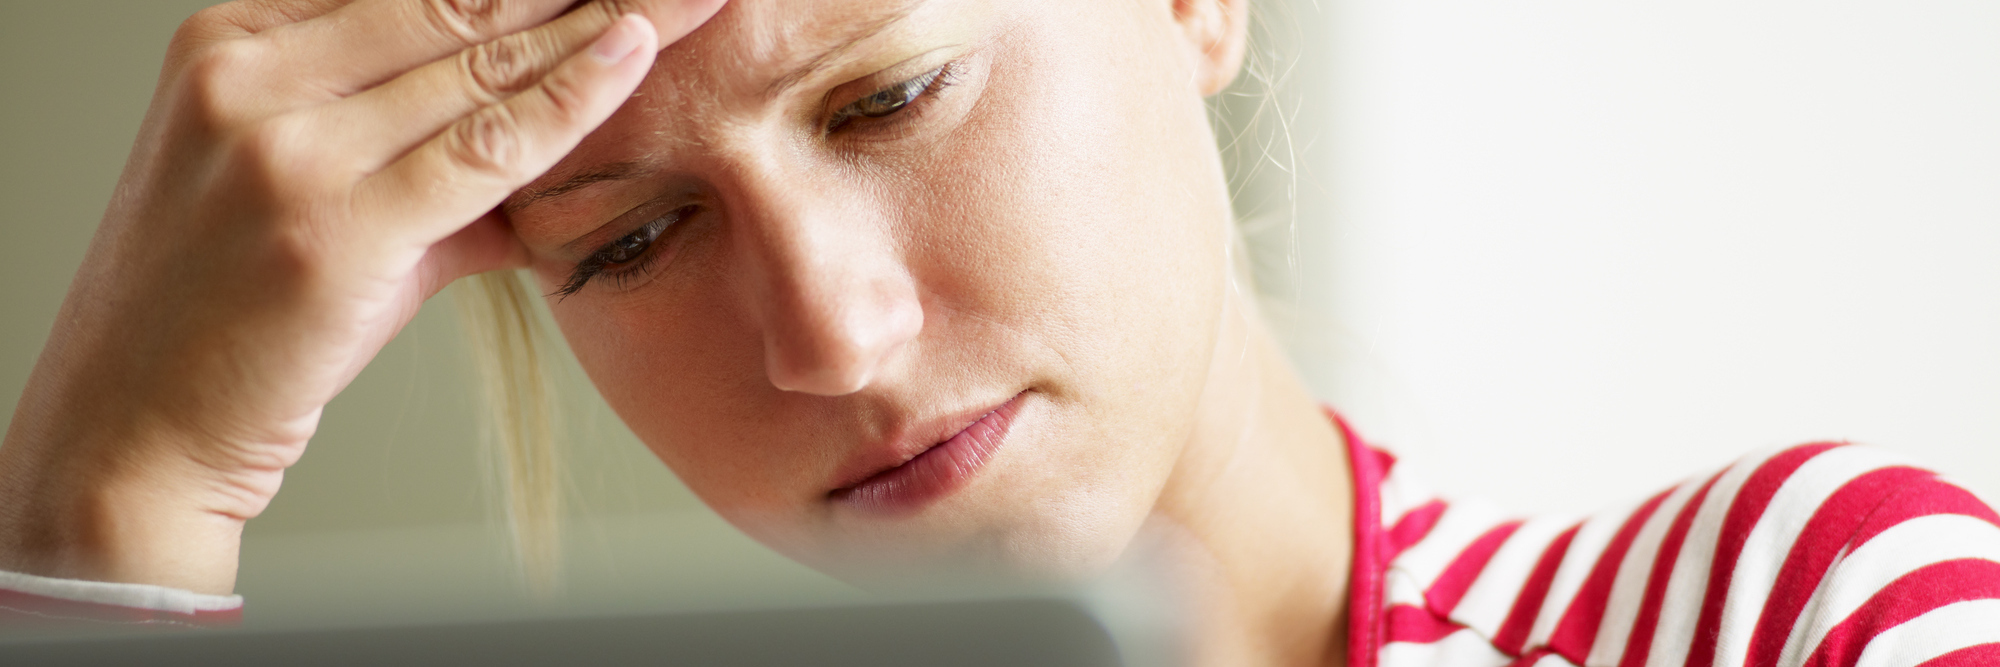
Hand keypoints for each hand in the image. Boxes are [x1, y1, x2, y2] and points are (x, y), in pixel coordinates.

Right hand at [0, 0, 722, 594]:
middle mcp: (252, 74)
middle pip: (456, 2)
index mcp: (233, 40)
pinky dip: (572, 100)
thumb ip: (420, 148)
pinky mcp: (336, 224)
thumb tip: (552, 131)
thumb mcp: (312, 190)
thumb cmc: (232, 314)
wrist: (136, 425)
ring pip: (482, 65)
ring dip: (600, 26)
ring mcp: (288, 145)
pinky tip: (636, 54)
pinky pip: (488, 147)